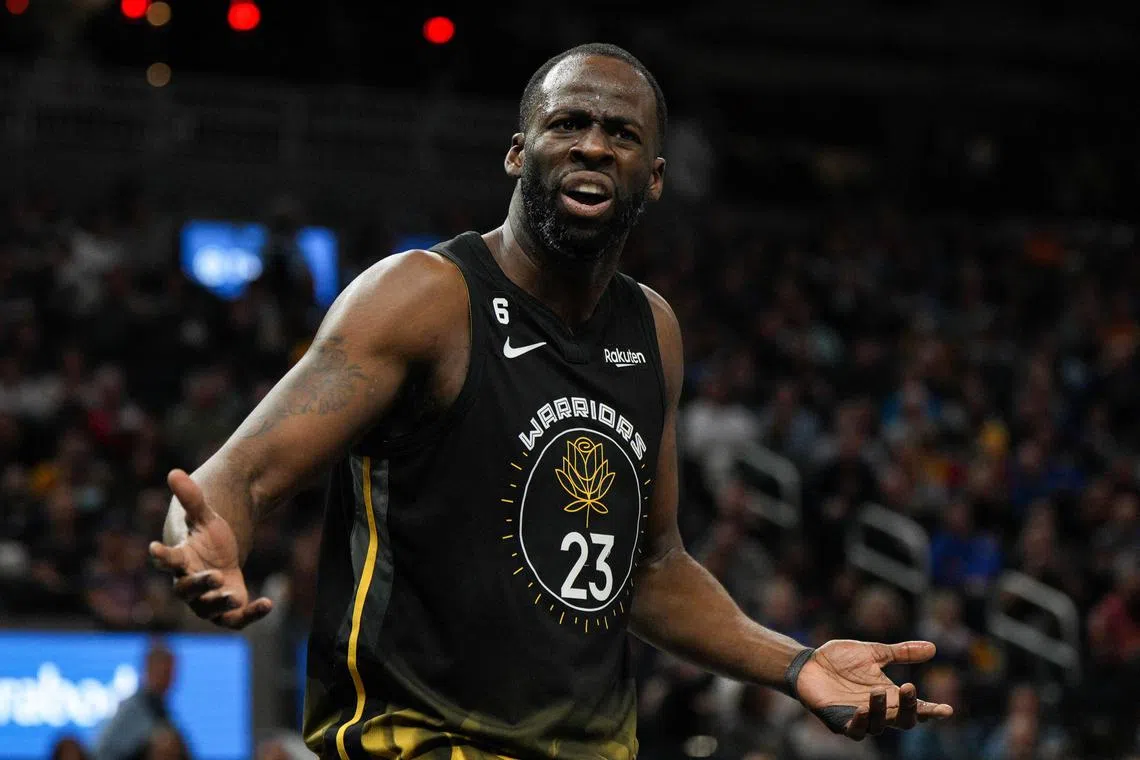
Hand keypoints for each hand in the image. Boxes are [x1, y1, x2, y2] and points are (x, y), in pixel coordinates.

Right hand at [149, 469, 272, 628]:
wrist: (221, 558)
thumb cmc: (208, 538)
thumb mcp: (206, 516)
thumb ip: (192, 499)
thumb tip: (173, 472)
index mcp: (182, 559)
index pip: (166, 559)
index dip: (161, 555)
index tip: (154, 547)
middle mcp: (189, 583)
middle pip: (186, 589)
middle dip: (200, 584)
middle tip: (215, 576)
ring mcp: (206, 600)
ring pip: (208, 608)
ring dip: (220, 603)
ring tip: (235, 596)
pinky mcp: (225, 612)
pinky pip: (234, 620)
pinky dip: (251, 615)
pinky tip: (268, 604)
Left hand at [792, 639, 953, 739]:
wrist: (808, 663)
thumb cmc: (840, 660)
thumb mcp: (874, 653)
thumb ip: (901, 653)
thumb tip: (933, 647)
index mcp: (890, 696)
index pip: (916, 708)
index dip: (932, 711)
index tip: (946, 710)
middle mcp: (879, 711)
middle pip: (903, 721)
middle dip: (909, 708)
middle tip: (909, 687)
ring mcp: (859, 718)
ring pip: (879, 726)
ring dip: (882, 710)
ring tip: (878, 690)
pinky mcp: (840, 722)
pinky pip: (854, 730)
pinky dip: (860, 722)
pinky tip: (861, 709)